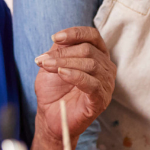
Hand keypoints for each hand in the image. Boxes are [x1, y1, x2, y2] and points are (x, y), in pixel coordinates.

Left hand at [33, 27, 115, 146]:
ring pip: (91, 64)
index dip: (75, 33)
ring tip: (47, 67)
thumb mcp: (53, 64)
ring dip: (65, 63)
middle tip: (43, 60)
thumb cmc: (55, 90)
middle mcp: (105, 67)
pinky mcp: (101, 99)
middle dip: (63, 53)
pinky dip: (76, 76)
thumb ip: (59, 50)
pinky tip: (62, 74)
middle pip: (88, 50)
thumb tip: (58, 39)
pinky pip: (92, 84)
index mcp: (97, 55)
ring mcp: (106, 84)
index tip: (55, 38)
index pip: (93, 36)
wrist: (50, 116)